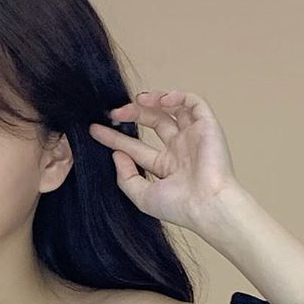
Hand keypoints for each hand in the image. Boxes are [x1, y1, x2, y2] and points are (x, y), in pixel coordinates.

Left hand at [88, 89, 238, 233]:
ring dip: (153, 99)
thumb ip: (126, 177)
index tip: (95, 129)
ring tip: (137, 101)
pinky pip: (193, 102)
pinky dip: (177, 96)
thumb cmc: (180, 207)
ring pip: (172, 107)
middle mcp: (179, 148)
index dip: (115, 137)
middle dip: (132, 113)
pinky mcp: (207, 126)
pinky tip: (162, 101)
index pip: (136, 146)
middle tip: (115, 113)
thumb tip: (116, 155)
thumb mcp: (143, 196)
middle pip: (152, 121)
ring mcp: (193, 136)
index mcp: (166, 166)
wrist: (208, 205)